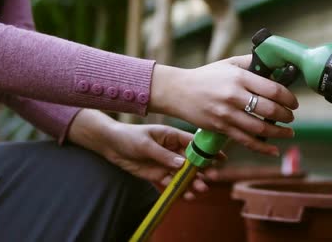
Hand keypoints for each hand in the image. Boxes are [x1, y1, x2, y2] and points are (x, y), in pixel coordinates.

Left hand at [68, 109, 207, 199]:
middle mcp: (173, 150)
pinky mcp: (159, 174)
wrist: (111, 146)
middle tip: (210, 178)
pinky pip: (173, 183)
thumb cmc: (129, 138)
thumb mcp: (146, 145)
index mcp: (172, 136)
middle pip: (192, 161)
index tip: (220, 158)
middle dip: (202, 170)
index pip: (194, 142)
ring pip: (184, 174)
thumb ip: (164, 155)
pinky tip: (187, 195)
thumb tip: (183, 164)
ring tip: (200, 190)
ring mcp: (167, 163)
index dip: (207, 150)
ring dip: (193, 182)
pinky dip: (180, 189)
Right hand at [149, 55, 298, 155]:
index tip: (294, 102)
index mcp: (239, 78)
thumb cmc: (206, 76)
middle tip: (291, 117)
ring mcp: (227, 114)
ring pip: (260, 128)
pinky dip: (263, 147)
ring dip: (279, 132)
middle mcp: (234, 96)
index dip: (288, 98)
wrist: (178, 91)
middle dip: (286, 116)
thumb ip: (251, 63)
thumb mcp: (228, 64)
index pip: (273, 89)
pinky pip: (246, 141)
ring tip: (288, 132)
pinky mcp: (221, 128)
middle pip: (269, 110)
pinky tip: (274, 149)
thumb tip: (274, 63)